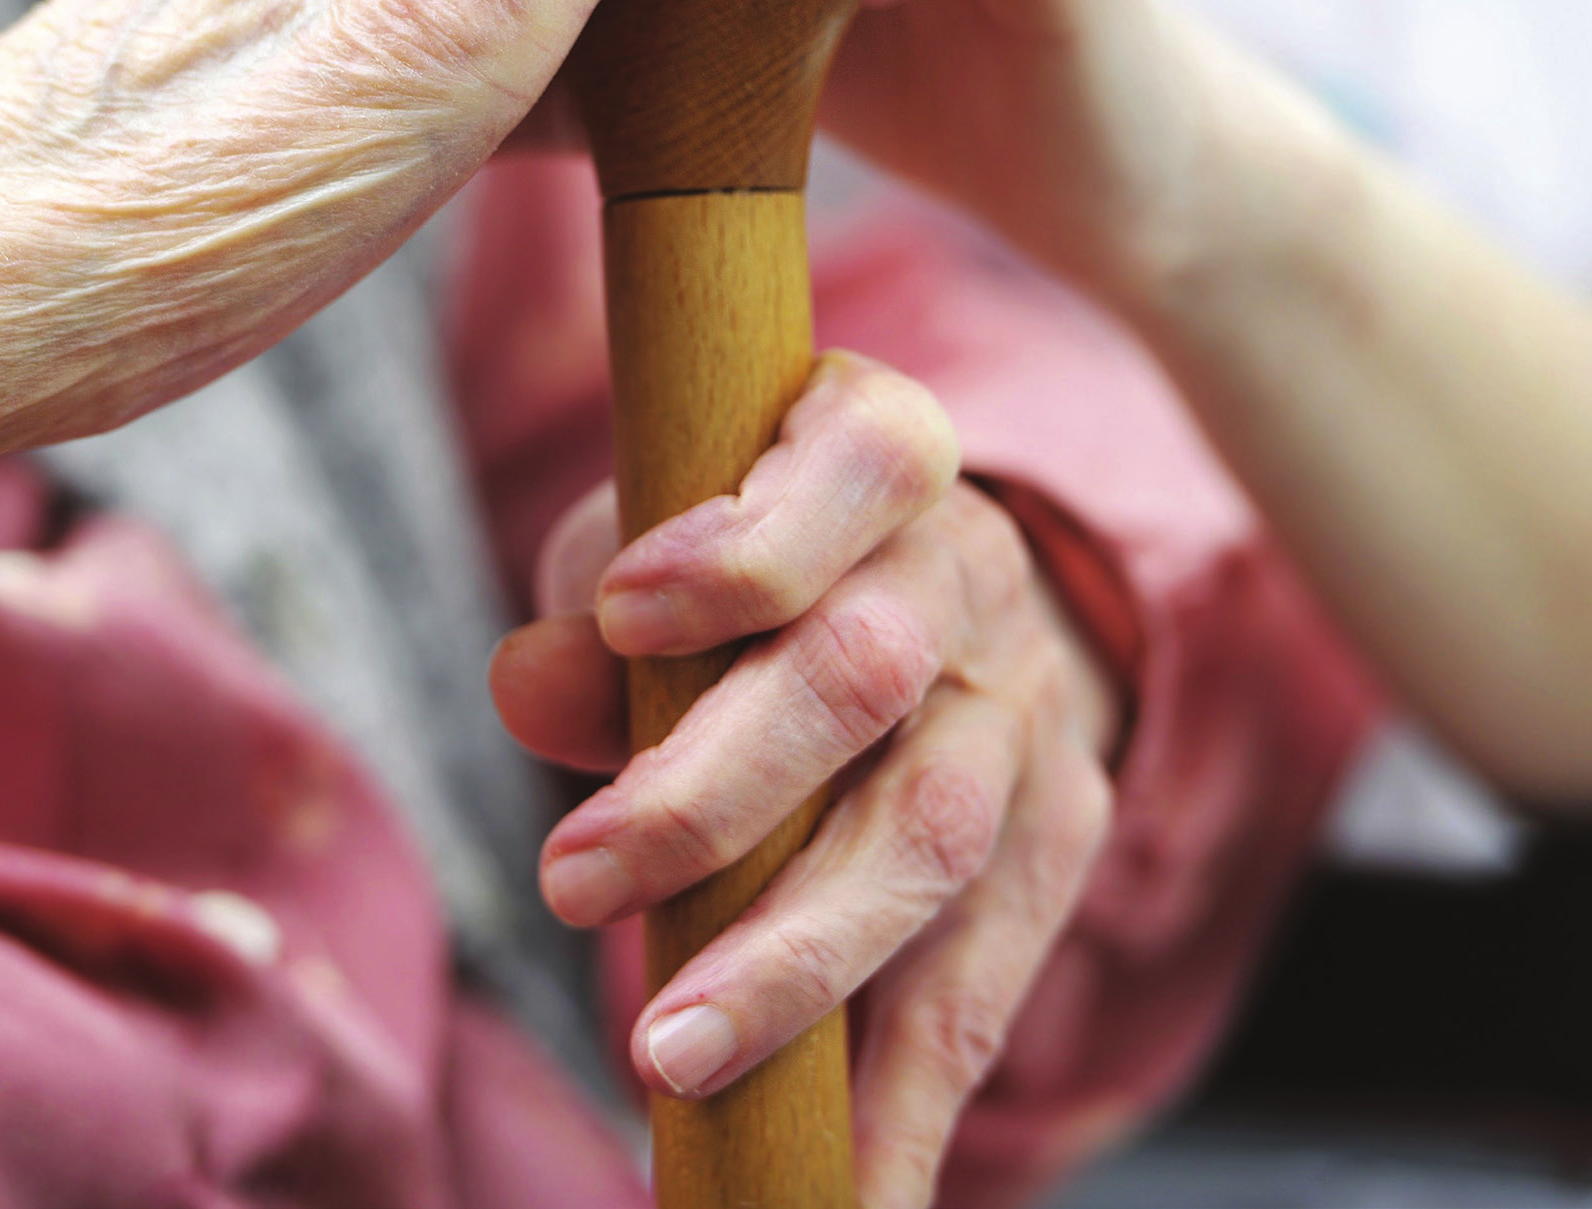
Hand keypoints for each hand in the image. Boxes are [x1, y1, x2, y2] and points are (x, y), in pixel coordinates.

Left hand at [490, 352, 1117, 1208]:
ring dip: (795, 963)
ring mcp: (1029, 720)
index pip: (860, 463)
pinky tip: (833, 1193)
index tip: (621, 617)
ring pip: (933, 843)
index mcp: (881, 456)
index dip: (752, 541)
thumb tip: (533, 685)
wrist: (939, 600)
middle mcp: (974, 577)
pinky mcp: (1058, 849)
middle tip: (574, 881)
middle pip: (870, 678)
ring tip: (668, 1057)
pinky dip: (896, 1106)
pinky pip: (981, 989)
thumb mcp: (661, 548)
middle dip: (720, 792)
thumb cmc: (755, 566)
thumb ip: (593, 616)